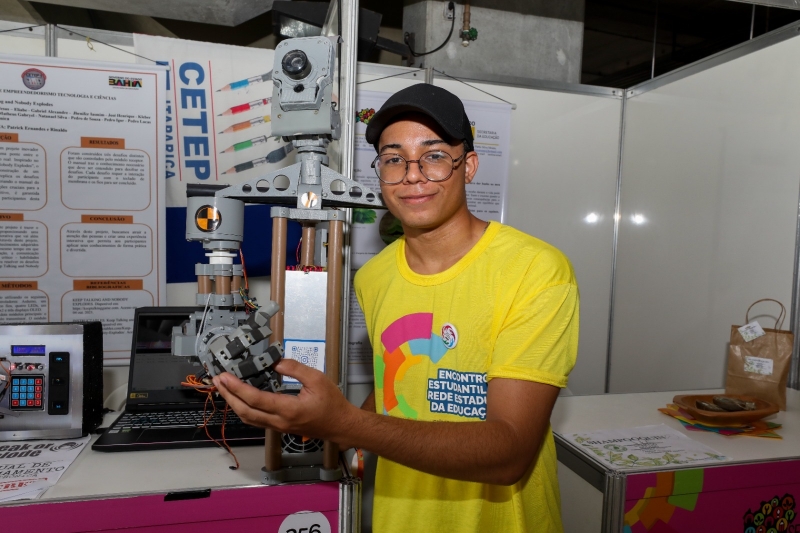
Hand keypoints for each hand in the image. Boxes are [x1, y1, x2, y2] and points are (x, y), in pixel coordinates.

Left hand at [212, 359, 357, 444]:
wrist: (341, 425)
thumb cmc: (332, 403)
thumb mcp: (317, 379)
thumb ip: (295, 369)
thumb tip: (275, 363)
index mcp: (288, 409)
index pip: (256, 399)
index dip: (237, 388)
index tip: (225, 377)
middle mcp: (279, 421)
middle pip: (245, 412)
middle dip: (229, 396)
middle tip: (218, 381)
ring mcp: (278, 427)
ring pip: (249, 418)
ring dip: (234, 403)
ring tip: (224, 389)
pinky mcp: (280, 427)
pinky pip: (256, 420)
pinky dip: (244, 408)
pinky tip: (240, 399)